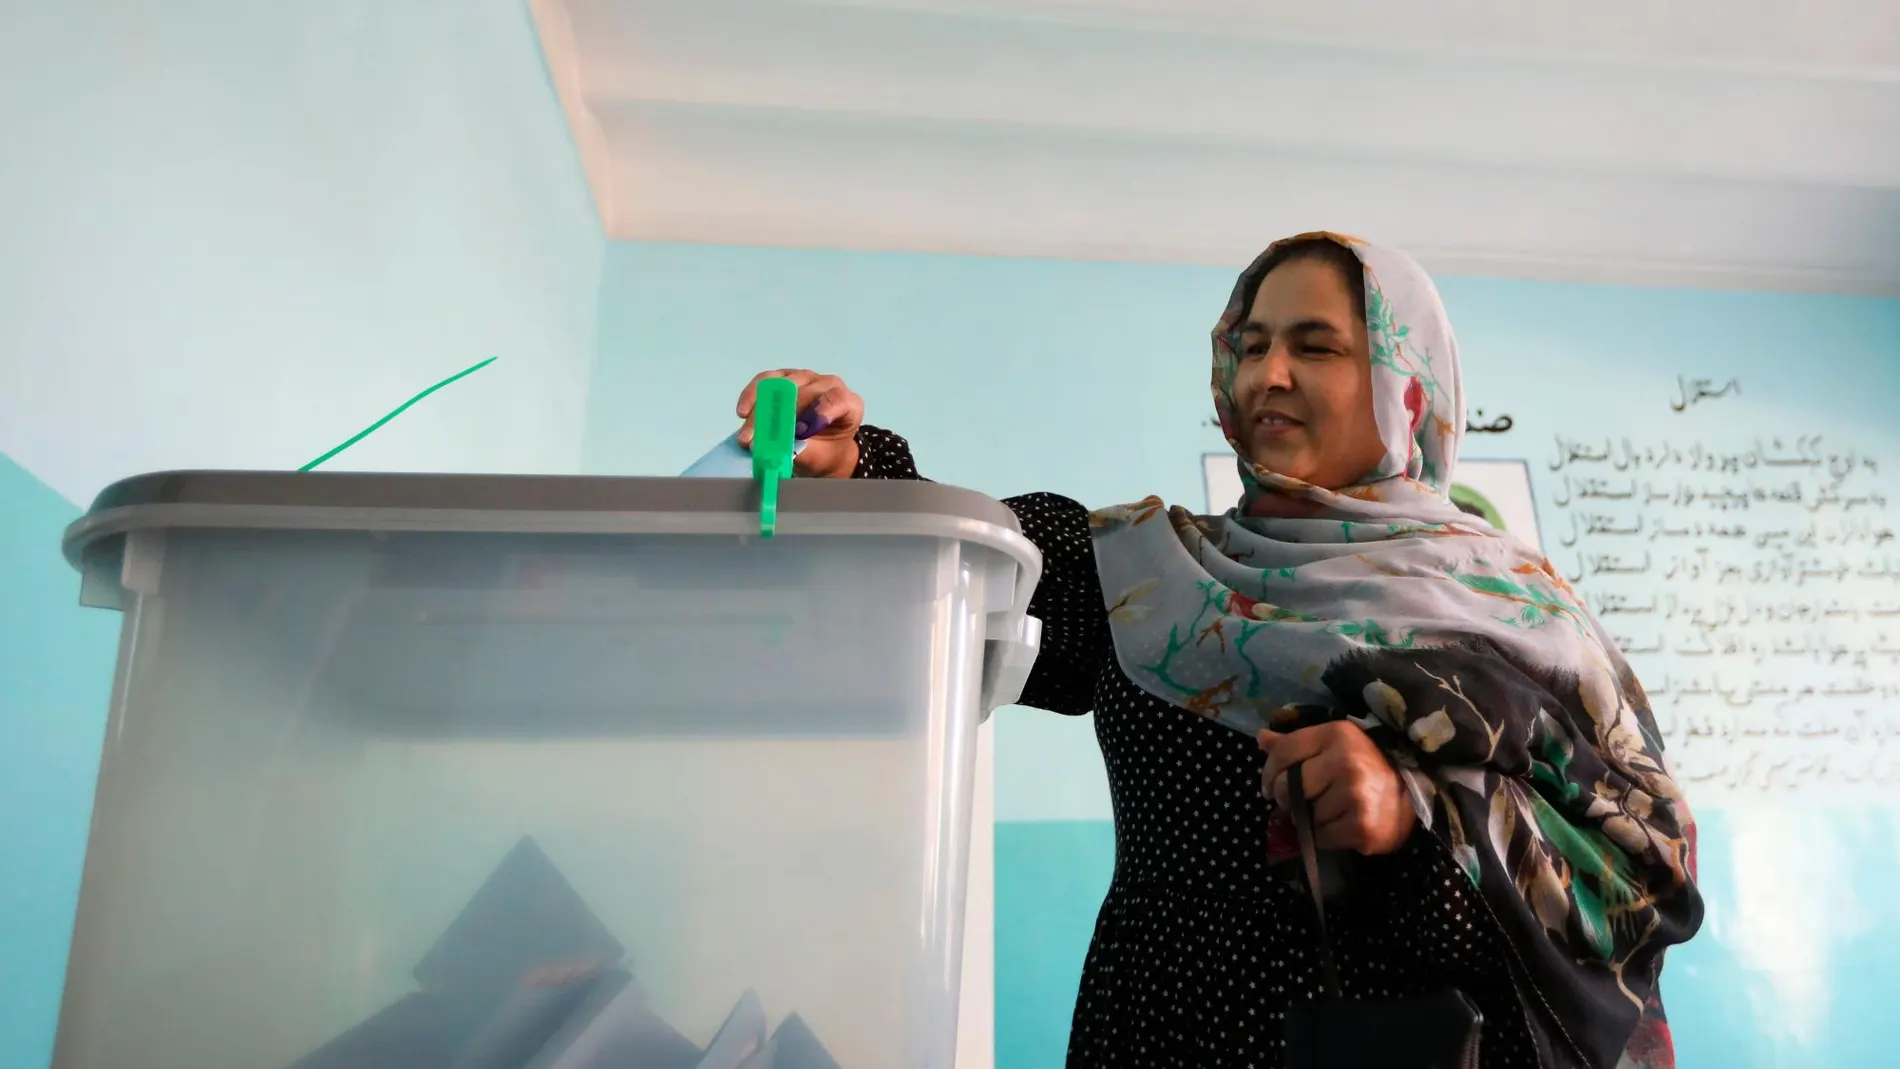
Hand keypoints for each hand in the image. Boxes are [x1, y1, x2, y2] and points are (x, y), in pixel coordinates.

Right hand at [736, 369, 863, 478]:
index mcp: (848, 404)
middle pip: (802, 393)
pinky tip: (743, 412)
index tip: (800, 432)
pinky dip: (752, 395)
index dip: (818, 413)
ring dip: (760, 409)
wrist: (822, 447)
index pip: (836, 400)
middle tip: (757, 441)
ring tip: (747, 433)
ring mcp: (806, 378)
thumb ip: (801, 451)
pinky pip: (766, 380)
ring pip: (781, 384)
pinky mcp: (785, 376)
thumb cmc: (824, 452)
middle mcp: (829, 385)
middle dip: (777, 418)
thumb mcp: (818, 458)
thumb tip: (776, 448)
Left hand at [1259, 721, 1415, 855]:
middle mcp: (1346, 761)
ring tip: (1332, 812)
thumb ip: (1296, 743)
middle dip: (1288, 799)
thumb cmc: (1367, 765)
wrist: (1415, 792)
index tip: (1270, 786)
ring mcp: (1356, 795)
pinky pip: (1322, 837)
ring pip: (1305, 816)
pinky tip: (1342, 826)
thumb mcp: (1334, 744)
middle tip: (1302, 802)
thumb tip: (1261, 738)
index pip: (1283, 752)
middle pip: (1288, 788)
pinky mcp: (1362, 826)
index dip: (1269, 773)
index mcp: (1336, 734)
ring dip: (1311, 819)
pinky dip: (1325, 837)